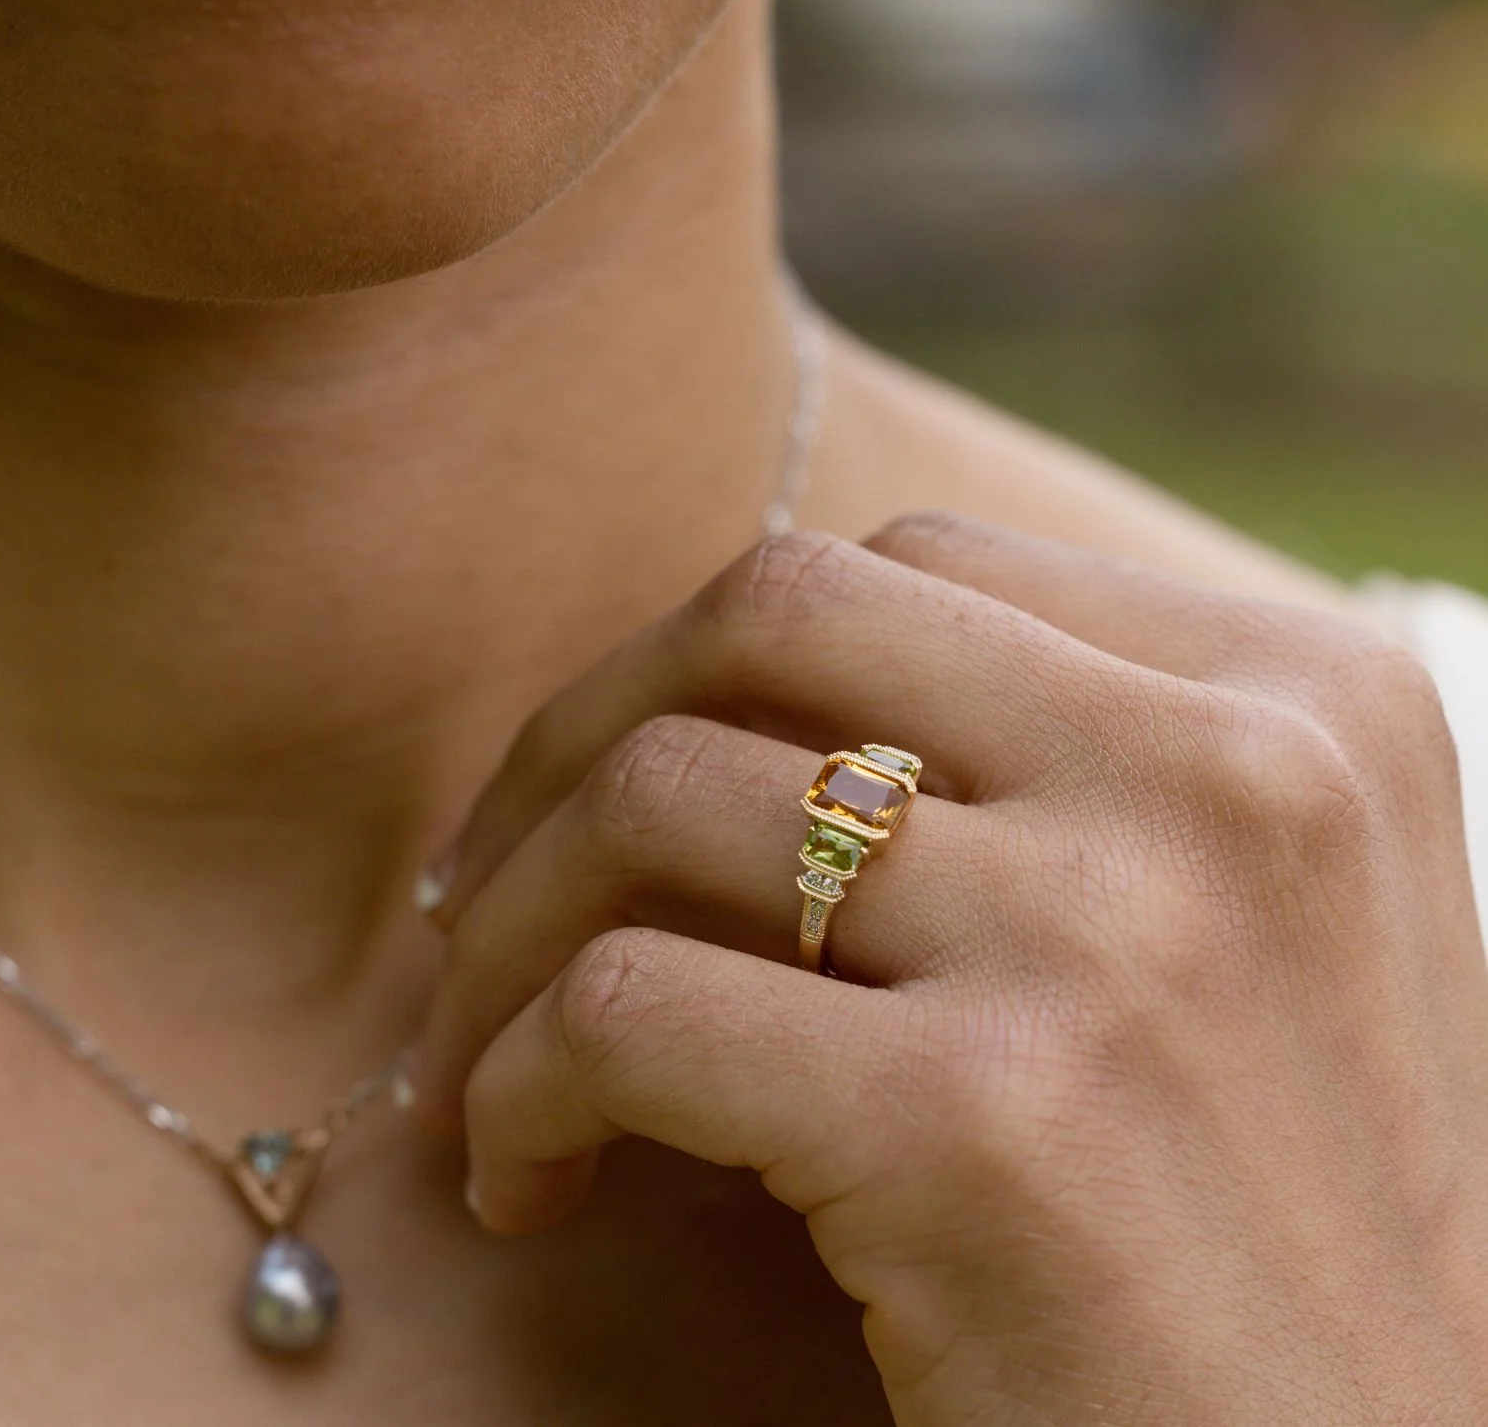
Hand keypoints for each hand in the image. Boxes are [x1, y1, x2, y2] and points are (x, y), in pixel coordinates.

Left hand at [416, 516, 1487, 1425]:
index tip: (629, 780)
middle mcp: (1231, 778)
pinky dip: (516, 1083)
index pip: (912, 571)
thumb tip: (740, 706)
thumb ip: (1056, 767)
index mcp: (1305, 701)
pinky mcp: (986, 1127)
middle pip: (778, 612)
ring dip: (514, 927)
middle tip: (498, 876)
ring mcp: (1114, 938)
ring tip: (487, 1051)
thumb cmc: (1262, 1220)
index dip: (725, 668)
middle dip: (583, 732)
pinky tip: (532, 1180)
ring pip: (660, 796)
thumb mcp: (1236, 924)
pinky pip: (625, 1010)